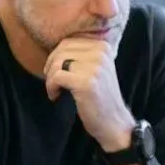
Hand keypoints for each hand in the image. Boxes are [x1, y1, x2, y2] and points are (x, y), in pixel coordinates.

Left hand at [45, 35, 135, 151]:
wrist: (114, 122)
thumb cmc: (100, 98)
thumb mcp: (97, 69)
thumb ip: (82, 55)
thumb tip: (55, 50)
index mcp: (103, 46)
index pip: (68, 42)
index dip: (56, 56)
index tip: (56, 72)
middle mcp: (100, 53)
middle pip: (61, 50)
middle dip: (51, 66)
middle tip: (53, 82)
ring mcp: (94, 67)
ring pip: (57, 62)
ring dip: (50, 78)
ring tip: (55, 90)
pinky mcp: (86, 82)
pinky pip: (57, 77)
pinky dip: (51, 87)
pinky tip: (56, 96)